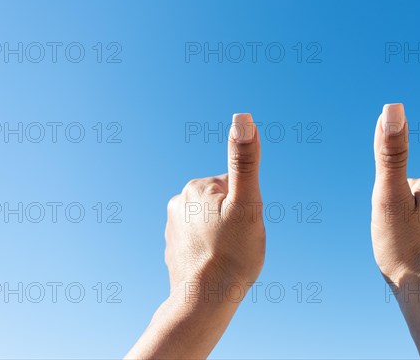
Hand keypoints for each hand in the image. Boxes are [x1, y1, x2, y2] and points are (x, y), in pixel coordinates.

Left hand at [126, 113, 264, 359]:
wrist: (205, 301)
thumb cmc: (233, 254)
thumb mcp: (247, 204)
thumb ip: (245, 161)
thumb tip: (242, 118)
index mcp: (198, 187)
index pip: (236, 187)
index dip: (247, 208)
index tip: (242, 227)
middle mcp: (179, 202)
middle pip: (223, 204)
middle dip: (234, 220)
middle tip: (237, 243)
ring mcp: (173, 227)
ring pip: (213, 223)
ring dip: (223, 235)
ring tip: (226, 256)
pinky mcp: (173, 249)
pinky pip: (200, 240)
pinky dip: (210, 249)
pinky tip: (214, 266)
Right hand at [371, 104, 419, 358]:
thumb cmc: (404, 249)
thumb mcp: (388, 198)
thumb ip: (391, 152)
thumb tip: (392, 107)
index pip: (403, 187)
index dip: (390, 207)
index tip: (393, 226)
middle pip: (417, 204)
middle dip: (404, 218)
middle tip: (399, 241)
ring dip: (417, 235)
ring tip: (411, 255)